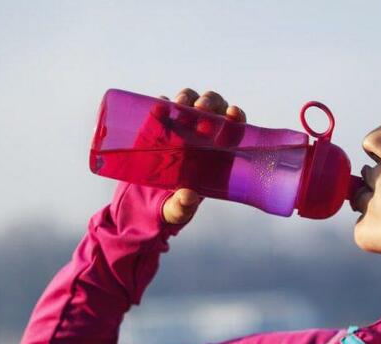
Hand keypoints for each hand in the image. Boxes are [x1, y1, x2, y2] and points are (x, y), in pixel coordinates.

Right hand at [158, 88, 246, 225]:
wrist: (145, 199)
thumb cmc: (173, 202)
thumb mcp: (177, 209)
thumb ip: (183, 206)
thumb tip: (187, 197)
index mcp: (217, 150)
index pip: (234, 126)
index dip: (236, 116)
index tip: (232, 113)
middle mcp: (202, 132)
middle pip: (213, 106)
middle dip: (210, 102)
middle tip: (201, 109)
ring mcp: (180, 125)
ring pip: (190, 100)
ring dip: (187, 98)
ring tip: (180, 105)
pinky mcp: (159, 124)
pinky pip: (162, 106)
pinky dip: (161, 104)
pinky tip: (159, 107)